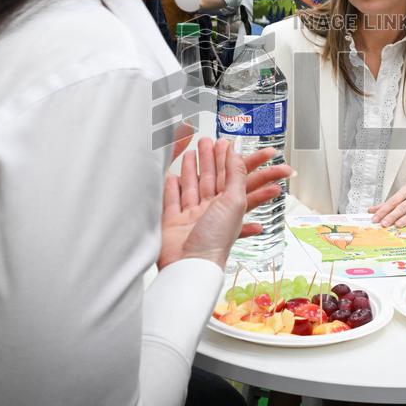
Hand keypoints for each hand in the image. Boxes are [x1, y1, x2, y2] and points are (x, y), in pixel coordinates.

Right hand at [159, 138, 293, 268]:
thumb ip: (236, 175)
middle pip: (210, 180)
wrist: (189, 265)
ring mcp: (190, 217)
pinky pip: (171, 201)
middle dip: (209, 160)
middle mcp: (210, 211)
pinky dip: (171, 188)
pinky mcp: (172, 223)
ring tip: (189, 151)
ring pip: (191, 187)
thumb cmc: (215, 239)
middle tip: (206, 140)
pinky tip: (169, 176)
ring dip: (190, 170)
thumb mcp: (234, 201)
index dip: (229, 159)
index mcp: (228, 206)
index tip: (226, 142)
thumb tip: (236, 152)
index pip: (231, 177)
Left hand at [368, 181, 405, 227]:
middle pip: (402, 206)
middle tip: (384, 223)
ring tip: (397, 225)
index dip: (384, 210)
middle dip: (392, 215)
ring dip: (405, 218)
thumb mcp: (402, 194)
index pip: (393, 200)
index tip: (376, 218)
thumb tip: (371, 210)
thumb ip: (386, 204)